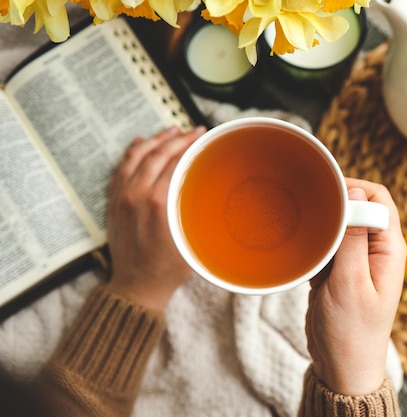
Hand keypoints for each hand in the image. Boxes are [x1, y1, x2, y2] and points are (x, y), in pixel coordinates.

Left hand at [105, 125, 206, 310]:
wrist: (136, 285)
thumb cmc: (168, 267)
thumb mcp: (190, 236)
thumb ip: (195, 208)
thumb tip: (207, 184)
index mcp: (158, 203)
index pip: (175, 161)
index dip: (190, 145)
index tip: (202, 136)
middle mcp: (136, 195)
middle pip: (157, 154)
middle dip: (177, 137)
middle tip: (193, 131)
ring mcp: (121, 197)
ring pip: (136, 156)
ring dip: (155, 139)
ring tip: (171, 130)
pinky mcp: (113, 202)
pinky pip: (120, 168)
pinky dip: (132, 152)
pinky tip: (141, 142)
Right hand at [305, 178, 406, 395]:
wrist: (341, 367)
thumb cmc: (350, 331)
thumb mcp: (350, 283)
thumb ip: (354, 238)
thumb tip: (356, 193)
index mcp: (389, 249)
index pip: (379, 198)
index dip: (355, 188)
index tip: (327, 194)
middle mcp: (377, 250)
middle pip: (359, 206)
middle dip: (335, 203)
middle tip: (310, 209)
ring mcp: (357, 260)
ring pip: (342, 224)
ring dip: (323, 224)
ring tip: (303, 229)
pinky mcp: (340, 271)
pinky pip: (329, 244)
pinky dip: (316, 243)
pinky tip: (303, 250)